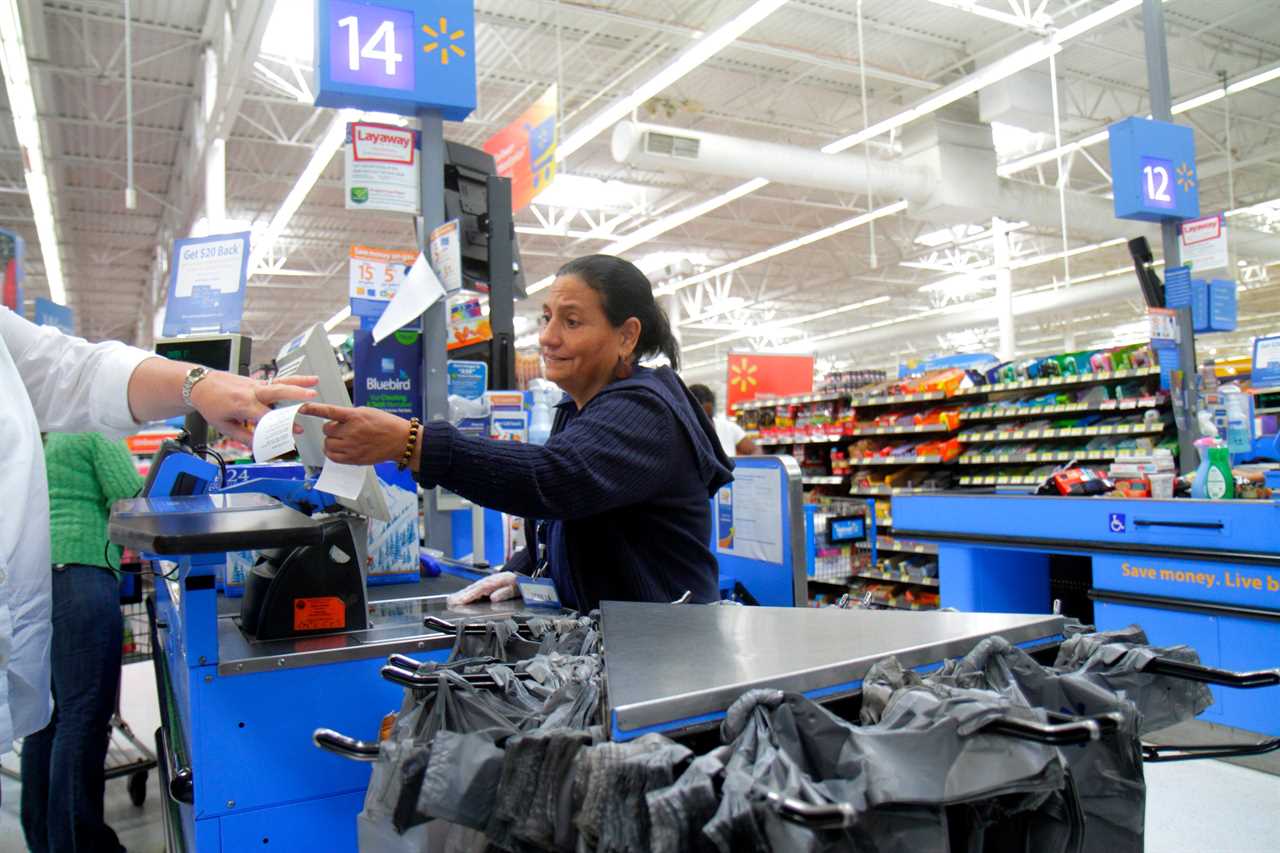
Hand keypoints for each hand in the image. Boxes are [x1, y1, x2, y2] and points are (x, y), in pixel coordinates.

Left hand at [190, 373, 317, 443]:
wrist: (200, 384)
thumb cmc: (210, 404)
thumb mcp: (223, 425)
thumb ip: (244, 436)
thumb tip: (259, 445)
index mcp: (242, 404)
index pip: (267, 416)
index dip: (282, 425)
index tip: (296, 432)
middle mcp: (251, 392)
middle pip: (277, 391)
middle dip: (295, 394)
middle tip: (311, 398)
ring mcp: (255, 384)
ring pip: (280, 381)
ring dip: (298, 381)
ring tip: (315, 381)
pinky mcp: (257, 382)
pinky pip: (277, 380)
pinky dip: (292, 379)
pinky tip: (305, 380)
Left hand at [298, 403, 411, 465]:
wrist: (400, 440)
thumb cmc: (386, 425)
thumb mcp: (367, 412)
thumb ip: (349, 415)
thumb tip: (334, 420)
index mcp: (355, 416)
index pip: (329, 411)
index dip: (313, 409)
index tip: (302, 408)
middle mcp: (351, 431)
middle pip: (326, 430)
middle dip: (331, 429)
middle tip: (342, 429)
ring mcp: (352, 446)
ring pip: (328, 443)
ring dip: (331, 441)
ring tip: (343, 440)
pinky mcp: (353, 458)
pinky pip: (333, 456)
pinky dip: (332, 453)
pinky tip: (340, 449)